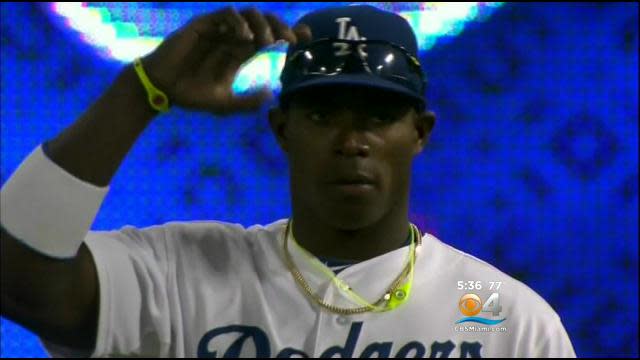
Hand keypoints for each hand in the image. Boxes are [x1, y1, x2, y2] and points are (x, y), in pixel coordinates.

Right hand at [141, 7, 311, 114]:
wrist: (162, 89)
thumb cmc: (192, 95)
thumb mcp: (225, 104)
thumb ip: (247, 102)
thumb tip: (272, 97)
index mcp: (240, 52)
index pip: (270, 38)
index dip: (289, 33)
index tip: (307, 37)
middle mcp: (233, 38)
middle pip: (264, 22)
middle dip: (282, 27)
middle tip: (294, 41)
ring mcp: (219, 29)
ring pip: (248, 14)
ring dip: (263, 24)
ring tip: (269, 43)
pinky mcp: (204, 24)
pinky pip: (226, 14)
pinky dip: (239, 22)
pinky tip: (245, 38)